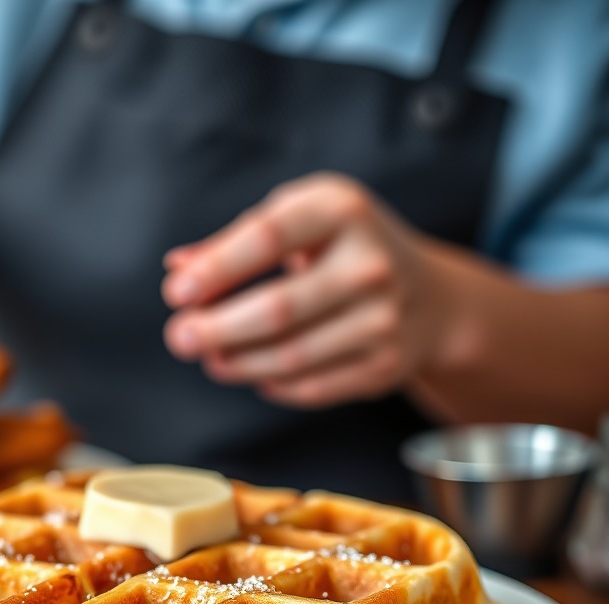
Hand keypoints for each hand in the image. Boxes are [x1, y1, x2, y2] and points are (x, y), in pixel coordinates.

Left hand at [161, 174, 450, 408]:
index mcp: (343, 210)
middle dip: (217, 328)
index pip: (268, 237)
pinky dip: (272, 384)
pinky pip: (310, 387)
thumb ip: (237, 241)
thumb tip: (178, 268)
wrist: (432, 298)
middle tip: (179, 338)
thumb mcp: (300, 220)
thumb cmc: (343, 249)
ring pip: (290, 356)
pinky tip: (251, 372)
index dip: (217, 268)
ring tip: (209, 358)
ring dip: (237, 363)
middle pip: (277, 308)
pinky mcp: (384, 366)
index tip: (176, 293)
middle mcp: (369, 264)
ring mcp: (383, 319)